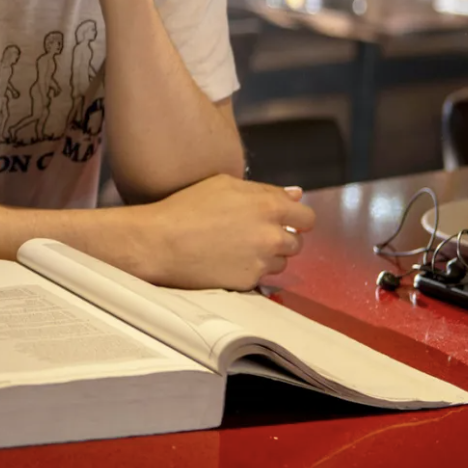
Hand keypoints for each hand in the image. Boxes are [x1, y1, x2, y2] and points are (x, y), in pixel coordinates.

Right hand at [132, 174, 315, 290]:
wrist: (160, 242)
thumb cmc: (186, 208)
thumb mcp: (223, 184)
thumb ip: (264, 190)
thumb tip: (296, 195)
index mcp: (269, 206)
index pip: (306, 216)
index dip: (296, 218)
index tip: (283, 219)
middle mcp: (272, 236)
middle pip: (297, 242)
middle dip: (281, 237)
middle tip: (253, 233)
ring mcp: (262, 262)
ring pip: (281, 262)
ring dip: (267, 256)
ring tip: (237, 247)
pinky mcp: (249, 282)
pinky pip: (260, 277)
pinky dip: (249, 270)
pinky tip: (226, 260)